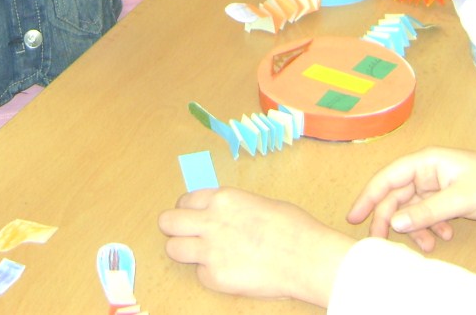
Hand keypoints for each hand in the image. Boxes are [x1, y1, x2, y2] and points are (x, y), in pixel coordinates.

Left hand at [159, 188, 351, 305]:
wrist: (307, 258)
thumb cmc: (293, 228)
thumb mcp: (258, 204)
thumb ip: (233, 209)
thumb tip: (224, 216)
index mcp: (223, 199)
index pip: (185, 200)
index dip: (189, 211)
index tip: (195, 219)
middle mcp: (210, 221)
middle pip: (168, 221)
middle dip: (174, 229)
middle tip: (187, 236)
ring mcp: (209, 250)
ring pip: (173, 249)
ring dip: (185, 252)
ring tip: (202, 256)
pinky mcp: (214, 277)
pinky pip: (199, 274)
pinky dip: (210, 275)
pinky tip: (230, 272)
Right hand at [346, 148, 475, 253]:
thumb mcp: (459, 199)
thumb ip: (426, 211)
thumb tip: (395, 222)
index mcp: (426, 161)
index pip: (388, 178)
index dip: (369, 196)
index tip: (354, 216)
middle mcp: (428, 172)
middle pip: (397, 196)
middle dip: (390, 218)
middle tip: (380, 241)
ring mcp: (438, 186)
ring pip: (413, 209)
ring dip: (415, 227)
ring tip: (427, 245)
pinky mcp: (448, 199)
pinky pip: (428, 215)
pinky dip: (431, 227)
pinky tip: (444, 237)